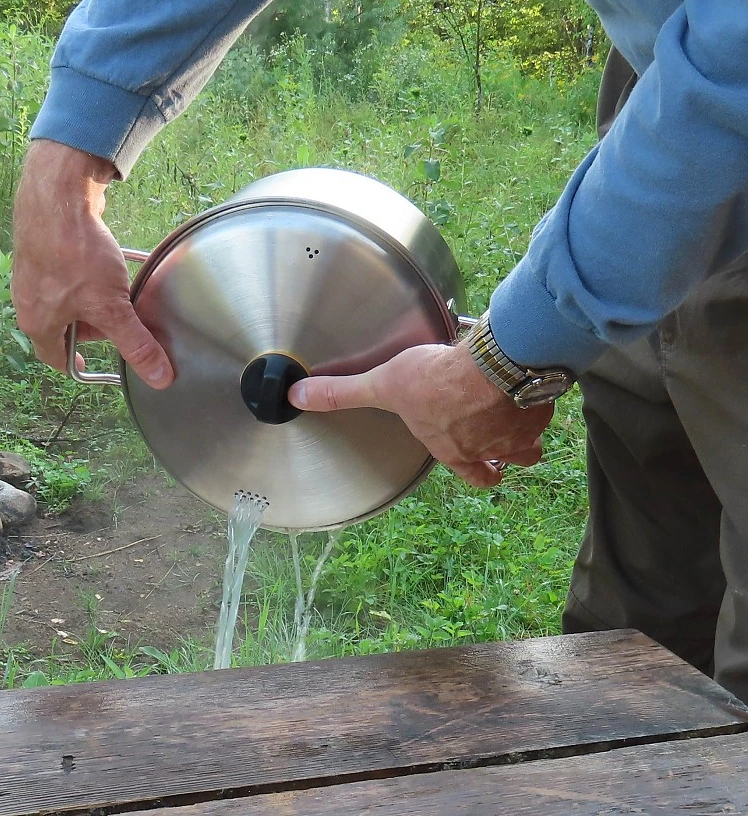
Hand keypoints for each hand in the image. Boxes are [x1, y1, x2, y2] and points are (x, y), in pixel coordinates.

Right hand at [12, 140, 173, 387]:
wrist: (58, 195)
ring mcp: (37, 271)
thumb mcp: (112, 308)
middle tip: (123, 321)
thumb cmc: (74, 254)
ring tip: (125, 292)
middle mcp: (30, 299)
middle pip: (68, 325)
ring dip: (99, 297)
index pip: (55, 357)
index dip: (75, 364)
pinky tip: (119, 262)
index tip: (89, 366)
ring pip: (73, 296)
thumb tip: (159, 378)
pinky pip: (74, 269)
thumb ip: (136, 344)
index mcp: (39, 322)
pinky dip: (96, 272)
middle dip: (98, 325)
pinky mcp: (47, 247)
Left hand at [288, 343, 552, 487]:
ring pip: (531, 441)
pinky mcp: (539, 403)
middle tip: (505, 441)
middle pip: (511, 460)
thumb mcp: (380, 385)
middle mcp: (491, 446)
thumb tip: (298, 397)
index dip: (482, 475)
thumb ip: (340, 394)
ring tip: (521, 416)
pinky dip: (539, 400)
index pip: (474, 475)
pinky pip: (544, 409)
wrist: (488, 367)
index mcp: (455, 449)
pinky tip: (532, 382)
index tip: (489, 472)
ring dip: (526, 433)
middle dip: (507, 453)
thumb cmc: (436, 381)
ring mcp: (518, 427)